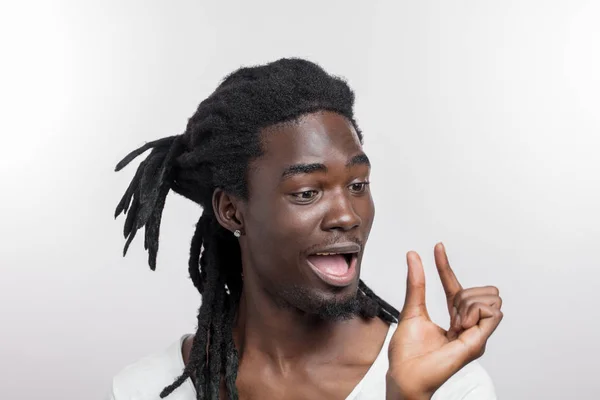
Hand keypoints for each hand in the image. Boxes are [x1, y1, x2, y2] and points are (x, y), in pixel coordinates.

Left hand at [386, 243, 502, 399]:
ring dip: (467, 303)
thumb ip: (416, 284)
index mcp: (454, 319)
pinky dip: (473, 311)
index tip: (437, 247)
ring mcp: (476, 334)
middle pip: (484, 291)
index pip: (455, 286)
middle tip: (449, 313)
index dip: (445, 265)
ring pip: (489, 298)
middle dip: (464, 292)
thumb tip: (413, 256)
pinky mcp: (479, 342)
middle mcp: (469, 326)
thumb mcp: (412, 309)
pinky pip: (492, 312)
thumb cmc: (407, 352)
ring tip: (454, 323)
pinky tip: (459, 325)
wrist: (405, 375)